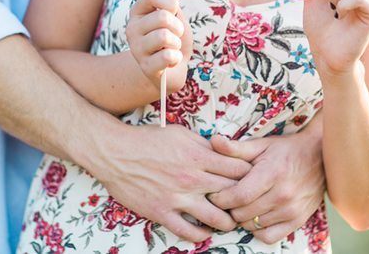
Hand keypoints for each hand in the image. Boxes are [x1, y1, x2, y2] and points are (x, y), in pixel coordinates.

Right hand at [90, 123, 252, 242]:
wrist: (115, 153)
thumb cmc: (148, 140)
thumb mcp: (181, 133)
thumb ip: (205, 145)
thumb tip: (226, 151)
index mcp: (198, 157)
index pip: (238, 169)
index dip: (250, 174)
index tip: (253, 177)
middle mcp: (191, 179)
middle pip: (232, 193)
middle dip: (244, 198)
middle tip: (248, 201)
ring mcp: (177, 198)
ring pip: (216, 218)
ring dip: (228, 221)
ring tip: (231, 219)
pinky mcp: (162, 213)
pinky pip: (188, 232)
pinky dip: (201, 234)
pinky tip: (206, 231)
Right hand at [126, 0, 192, 93]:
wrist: (174, 69)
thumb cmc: (174, 37)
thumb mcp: (174, 15)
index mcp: (137, 12)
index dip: (169, 0)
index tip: (174, 10)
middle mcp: (132, 29)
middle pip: (162, 17)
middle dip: (177, 26)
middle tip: (175, 35)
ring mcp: (137, 49)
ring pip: (165, 36)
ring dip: (177, 43)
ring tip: (173, 48)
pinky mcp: (146, 67)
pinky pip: (167, 56)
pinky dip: (176, 57)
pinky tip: (171, 61)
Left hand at [207, 127, 324, 243]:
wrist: (321, 158)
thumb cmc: (286, 149)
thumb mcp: (261, 145)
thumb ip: (236, 147)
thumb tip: (213, 141)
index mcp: (271, 173)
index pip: (238, 196)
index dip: (221, 198)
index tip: (215, 193)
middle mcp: (283, 194)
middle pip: (242, 213)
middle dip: (229, 208)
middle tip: (226, 199)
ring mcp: (291, 210)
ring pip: (252, 225)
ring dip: (242, 218)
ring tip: (240, 205)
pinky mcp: (298, 220)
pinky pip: (269, 236)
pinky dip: (257, 230)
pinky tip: (255, 216)